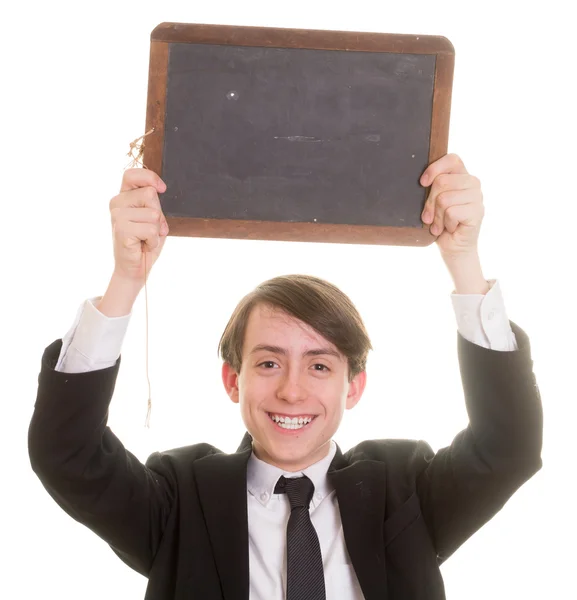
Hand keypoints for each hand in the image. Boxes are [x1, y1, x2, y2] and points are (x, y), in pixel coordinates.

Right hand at [109, 168, 168, 283]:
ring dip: (156, 230)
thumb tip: (157, 189)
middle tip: (150, 230)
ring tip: (146, 238)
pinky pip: (151, 229)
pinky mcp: (121, 229)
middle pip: (150, 194)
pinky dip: (153, 240)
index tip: (162, 189)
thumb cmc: (146, 242)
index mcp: (123, 197)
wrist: (136, 268)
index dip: (150, 177)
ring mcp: (117, 216)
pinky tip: (143, 245)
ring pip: (153, 214)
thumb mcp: (153, 218)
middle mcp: (116, 203)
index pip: (132, 174)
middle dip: (159, 214)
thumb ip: (153, 202)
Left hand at [420, 153, 483, 257]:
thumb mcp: (433, 202)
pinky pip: (451, 212)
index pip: (452, 159)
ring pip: (445, 199)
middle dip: (429, 203)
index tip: (422, 183)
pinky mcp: (477, 212)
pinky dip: (445, 224)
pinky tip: (451, 228)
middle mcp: (473, 183)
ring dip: (437, 217)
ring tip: (439, 225)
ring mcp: (477, 197)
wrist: (453, 248)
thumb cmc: (440, 224)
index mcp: (462, 176)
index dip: (435, 169)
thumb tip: (423, 181)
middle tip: (428, 217)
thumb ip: (433, 188)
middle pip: (442, 182)